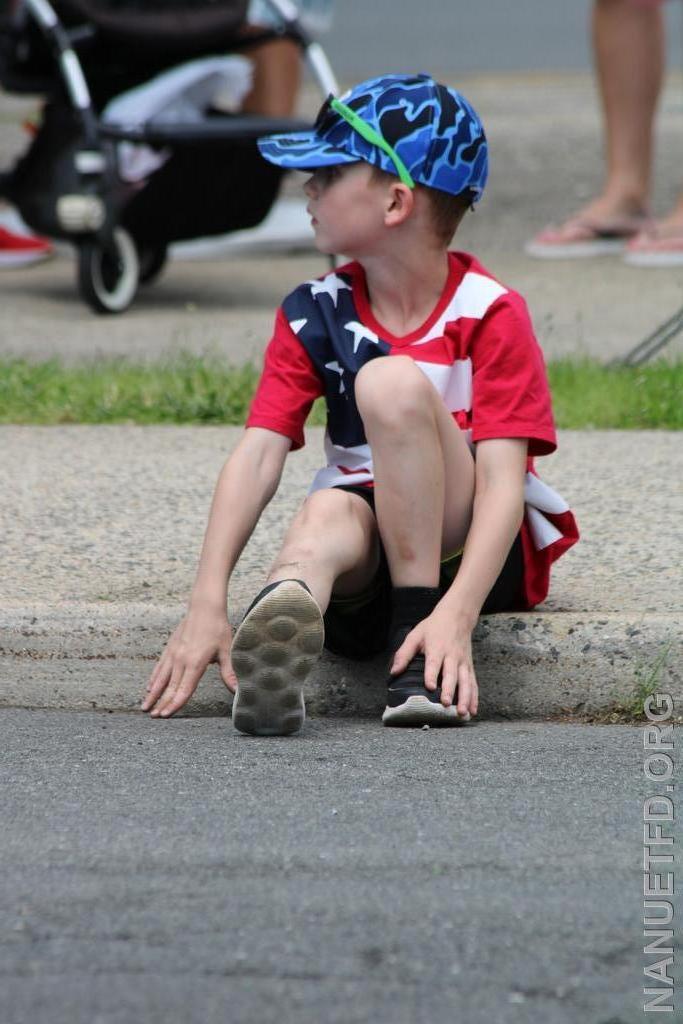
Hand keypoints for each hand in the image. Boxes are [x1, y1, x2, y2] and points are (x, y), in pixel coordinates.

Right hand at [141, 606, 235, 717]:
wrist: (204, 607)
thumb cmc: (217, 628)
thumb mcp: (226, 650)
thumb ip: (228, 672)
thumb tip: (237, 690)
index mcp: (195, 663)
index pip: (184, 689)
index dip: (175, 704)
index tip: (166, 715)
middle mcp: (181, 660)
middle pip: (170, 687)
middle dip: (161, 703)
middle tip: (153, 717)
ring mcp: (174, 654)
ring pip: (161, 678)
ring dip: (153, 693)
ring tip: (145, 707)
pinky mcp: (170, 648)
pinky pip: (159, 667)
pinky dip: (154, 678)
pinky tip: (149, 687)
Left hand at [390, 602, 478, 717]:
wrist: (457, 616)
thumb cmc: (434, 627)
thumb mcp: (416, 635)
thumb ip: (404, 653)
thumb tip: (393, 672)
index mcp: (437, 648)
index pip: (434, 663)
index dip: (431, 675)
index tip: (430, 687)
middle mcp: (452, 656)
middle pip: (451, 675)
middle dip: (449, 690)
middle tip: (446, 704)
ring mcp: (463, 662)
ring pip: (465, 681)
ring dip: (465, 698)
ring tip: (462, 712)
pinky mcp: (470, 666)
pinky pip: (473, 683)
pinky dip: (474, 697)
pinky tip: (473, 710)